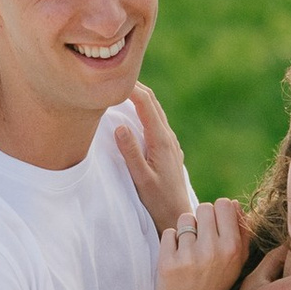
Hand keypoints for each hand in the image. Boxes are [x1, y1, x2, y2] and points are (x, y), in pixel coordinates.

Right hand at [113, 82, 195, 231]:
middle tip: (113, 75)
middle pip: (152, 101)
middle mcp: (168, 137)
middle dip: (134, 86)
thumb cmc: (157, 200)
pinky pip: (156, 121)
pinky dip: (144, 110)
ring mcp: (170, 142)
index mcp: (160, 140)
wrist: (178, 214)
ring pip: (155, 110)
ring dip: (139, 97)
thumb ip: (130, 152)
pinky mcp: (168, 148)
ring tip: (121, 88)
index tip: (111, 78)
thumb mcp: (141, 178)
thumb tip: (119, 126)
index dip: (129, 87)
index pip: (145, 103)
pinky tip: (134, 113)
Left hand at [155, 195, 248, 289]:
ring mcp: (188, 256)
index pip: (224, 204)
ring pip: (185, 219)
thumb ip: (241, 232)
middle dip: (202, 219)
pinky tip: (178, 258)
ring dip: (186, 230)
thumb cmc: (216, 285)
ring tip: (190, 249)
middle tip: (202, 237)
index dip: (218, 212)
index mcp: (232, 248)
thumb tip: (233, 204)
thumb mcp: (237, 263)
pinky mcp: (167, 262)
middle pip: (204, 208)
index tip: (216, 225)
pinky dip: (171, 242)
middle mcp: (212, 250)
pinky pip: (169, 233)